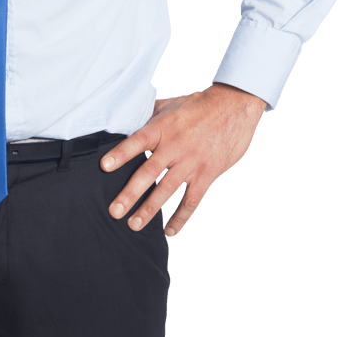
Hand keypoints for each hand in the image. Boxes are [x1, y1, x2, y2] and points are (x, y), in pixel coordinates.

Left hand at [100, 82, 266, 236]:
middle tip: (115, 211)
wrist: (233, 108)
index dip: (121, 153)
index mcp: (162, 128)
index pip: (137, 141)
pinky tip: (168, 230)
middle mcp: (175, 146)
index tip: (104, 166)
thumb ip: (148, 116)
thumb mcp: (170, 105)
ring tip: (134, 225)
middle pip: (148, 172)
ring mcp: (191, 162)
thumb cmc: (197, 105)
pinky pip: (191, 200)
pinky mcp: (207, 174)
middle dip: (130, 194)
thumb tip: (125, 119)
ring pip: (167, 190)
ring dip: (149, 209)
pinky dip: (180, 217)